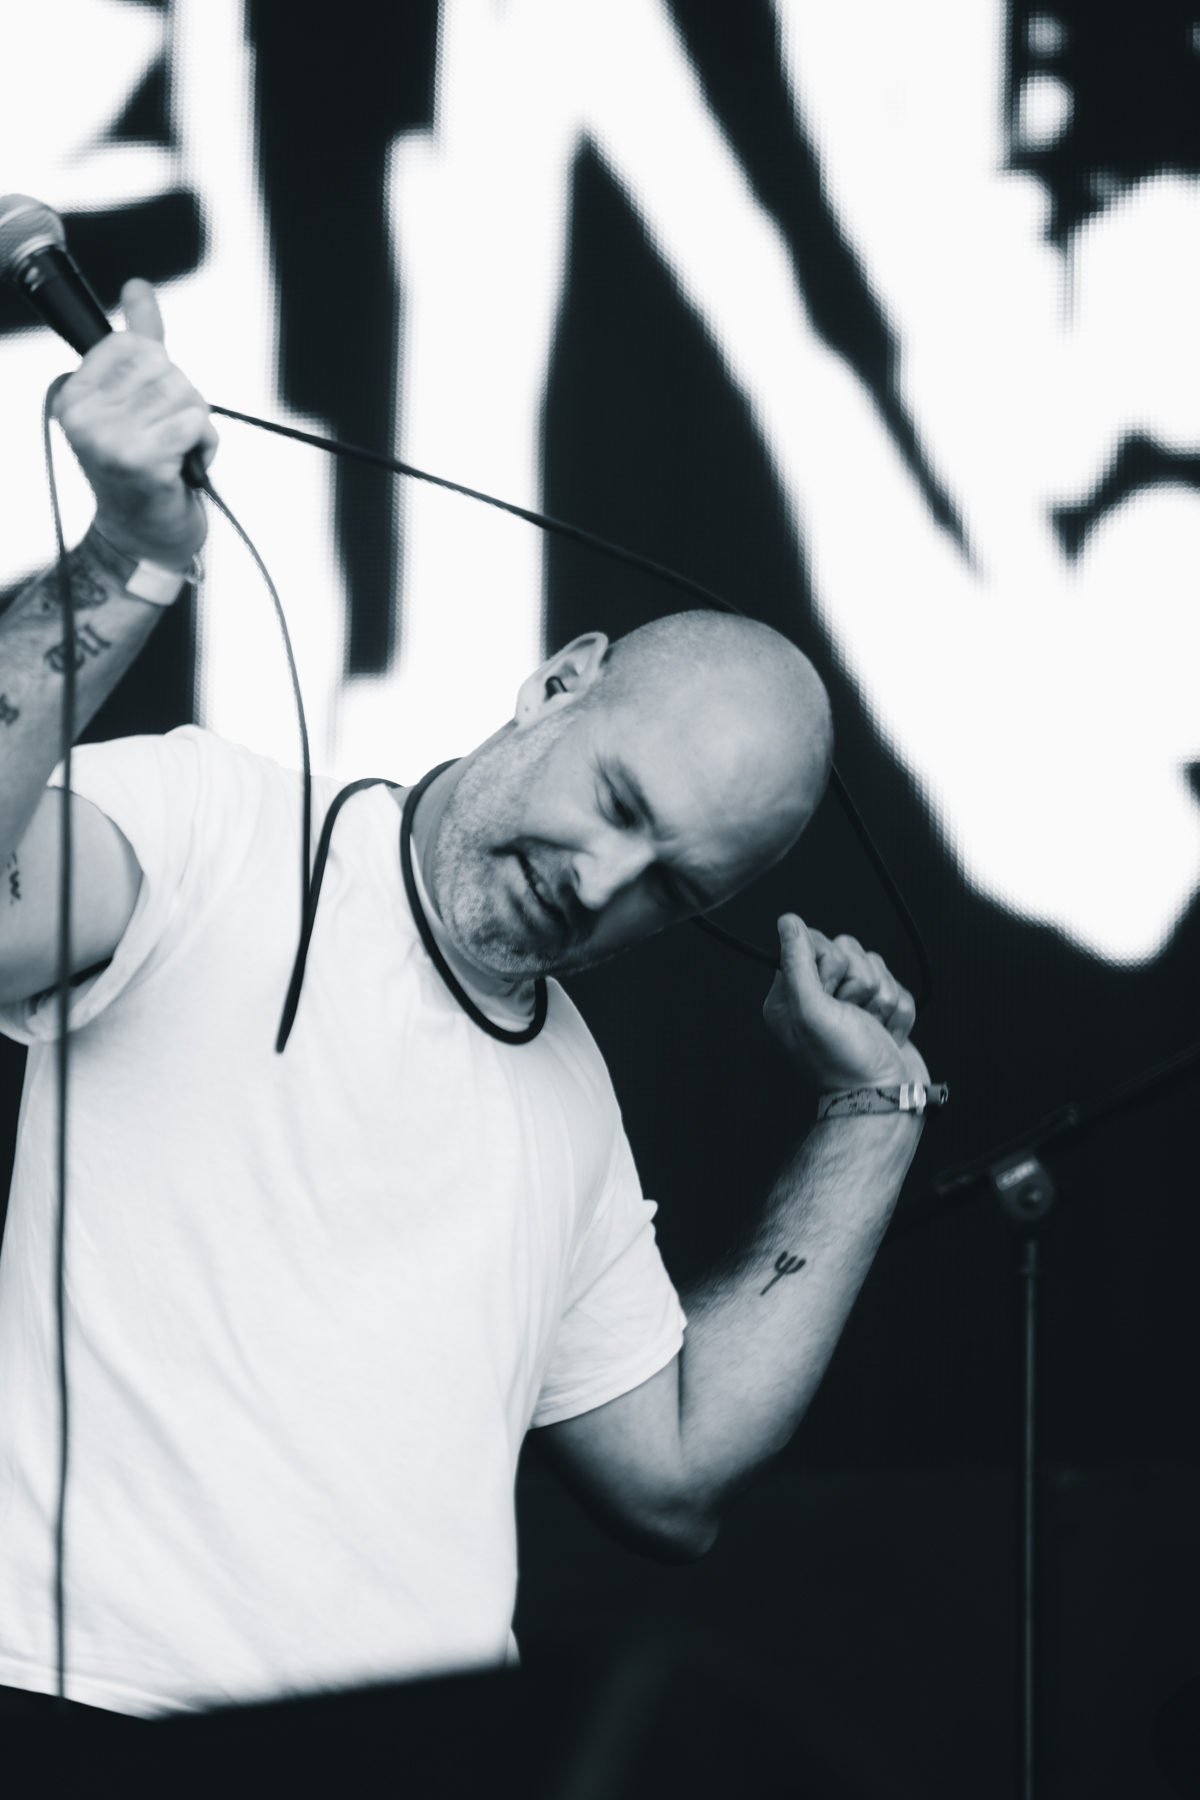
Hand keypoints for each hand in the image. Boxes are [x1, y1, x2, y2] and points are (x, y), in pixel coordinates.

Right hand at [52, 280, 216, 568]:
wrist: (144, 538)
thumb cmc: (143, 468)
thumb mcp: (136, 398)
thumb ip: (139, 341)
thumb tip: (137, 287)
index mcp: (72, 393)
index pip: (134, 345)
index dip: (160, 373)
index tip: (149, 412)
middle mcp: (81, 415)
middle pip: (164, 368)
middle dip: (183, 402)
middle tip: (168, 439)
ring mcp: (107, 439)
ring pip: (184, 395)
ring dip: (195, 427)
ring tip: (176, 455)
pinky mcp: (139, 461)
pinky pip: (195, 424)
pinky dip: (204, 446)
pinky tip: (185, 468)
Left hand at [763, 914, 928, 1091]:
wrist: (886, 1100)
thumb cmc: (845, 1062)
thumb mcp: (812, 1010)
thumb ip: (797, 962)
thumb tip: (787, 921)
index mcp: (791, 994)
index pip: (814, 943)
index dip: (833, 964)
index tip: (832, 994)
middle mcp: (818, 996)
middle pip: (850, 950)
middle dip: (860, 985)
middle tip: (853, 1016)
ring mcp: (852, 1004)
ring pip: (877, 967)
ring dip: (882, 1000)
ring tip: (871, 1029)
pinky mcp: (881, 1011)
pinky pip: (898, 987)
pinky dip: (899, 1013)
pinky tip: (887, 1035)